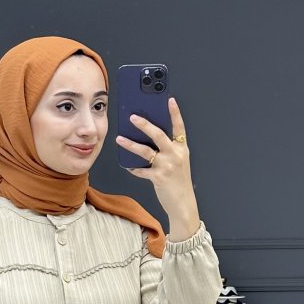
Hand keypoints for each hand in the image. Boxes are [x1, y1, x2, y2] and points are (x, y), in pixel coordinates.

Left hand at [115, 96, 199, 238]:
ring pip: (145, 151)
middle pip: (158, 134)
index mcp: (181, 148)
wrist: (183, 204)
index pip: (179, 127)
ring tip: (119, 138)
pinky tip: (127, 165)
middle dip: (144, 124)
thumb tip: (147, 138)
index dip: (175, 113)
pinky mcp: (158, 177)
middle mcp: (175, 155)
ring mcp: (167, 166)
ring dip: (130, 144)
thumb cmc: (178, 182)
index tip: (170, 100)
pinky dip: (133, 168)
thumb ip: (167, 150)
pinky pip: (141, 170)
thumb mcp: (178, 162)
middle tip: (132, 117)